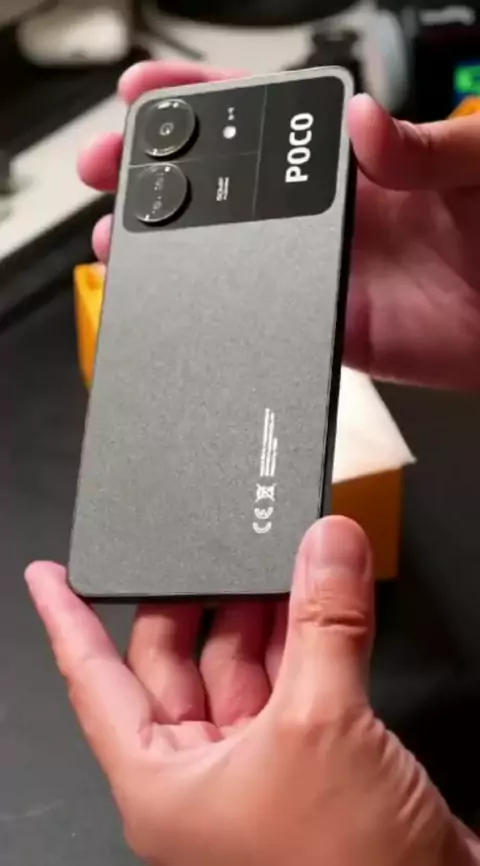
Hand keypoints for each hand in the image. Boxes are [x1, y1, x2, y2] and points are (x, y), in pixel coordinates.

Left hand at [27, 517, 479, 865]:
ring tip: (280, 558)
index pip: (94, 680)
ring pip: (243, 668)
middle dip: (194, 601)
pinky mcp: (311, 762)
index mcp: (162, 783)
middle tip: (205, 544)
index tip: (50, 578)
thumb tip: (327, 547)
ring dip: (264, 613)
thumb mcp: (322, 725)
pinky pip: (295, 681)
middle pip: (177, 663)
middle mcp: (201, 776)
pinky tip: (321, 599)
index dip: (66, 621)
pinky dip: (310, 638)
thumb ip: (323, 624)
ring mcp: (258, 768)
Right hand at [79, 60, 479, 390]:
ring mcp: (324, 270)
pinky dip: (219, 311)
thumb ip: (422, 147)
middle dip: (161, 173)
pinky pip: (265, 316)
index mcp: (359, 159)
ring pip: (230, 254)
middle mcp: (331, 213)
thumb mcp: (478, 162)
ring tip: (123, 237)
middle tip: (110, 165)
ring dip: (172, 246)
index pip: (267, 120)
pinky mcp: (331, 326)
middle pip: (229, 187)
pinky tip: (180, 297)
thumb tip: (362, 124)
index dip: (202, 103)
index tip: (146, 93)